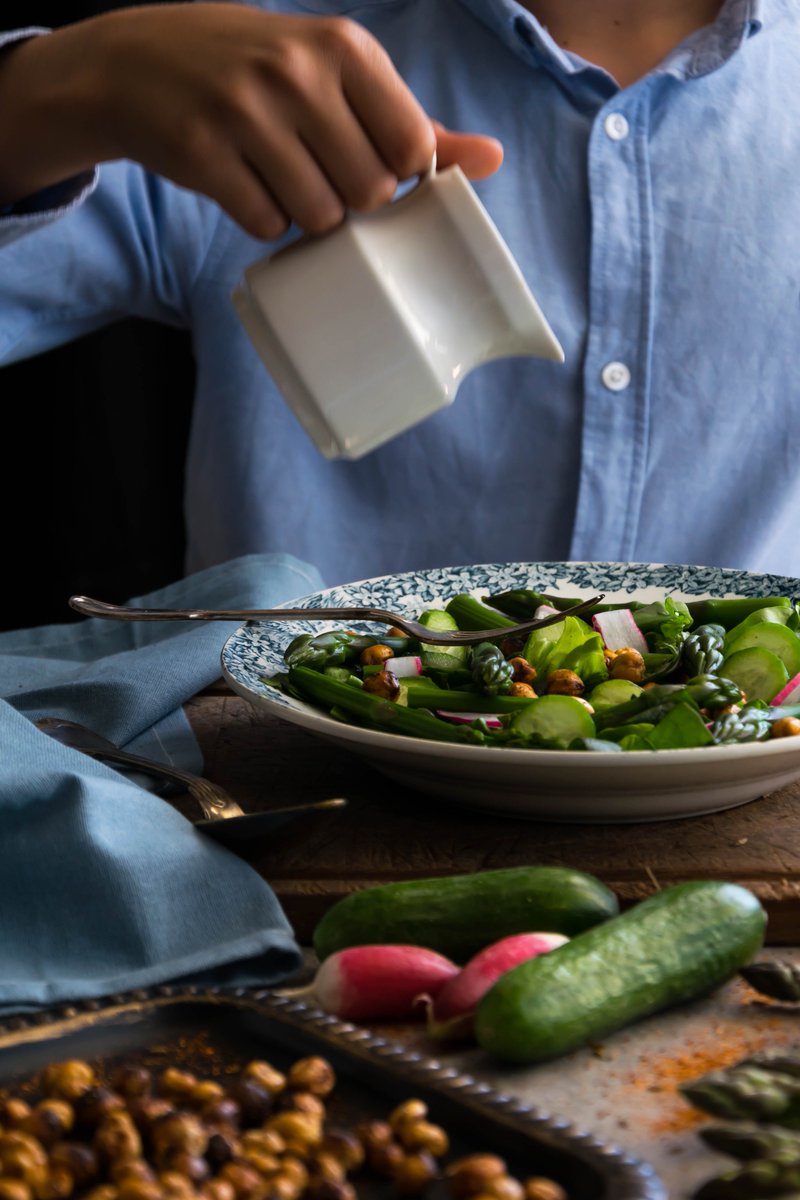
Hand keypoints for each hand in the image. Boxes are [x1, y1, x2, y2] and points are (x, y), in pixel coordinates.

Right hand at [0, 4, 502, 237]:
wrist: (138, 62)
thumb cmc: (257, 70)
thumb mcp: (336, 74)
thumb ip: (411, 120)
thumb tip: (492, 160)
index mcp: (344, 47)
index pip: (410, 148)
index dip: (395, 174)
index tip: (367, 163)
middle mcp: (297, 72)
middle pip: (368, 193)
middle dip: (348, 199)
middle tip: (316, 171)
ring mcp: (245, 112)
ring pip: (318, 217)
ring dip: (305, 215)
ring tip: (279, 176)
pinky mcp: (203, 153)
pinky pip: (265, 224)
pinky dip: (262, 218)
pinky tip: (245, 183)